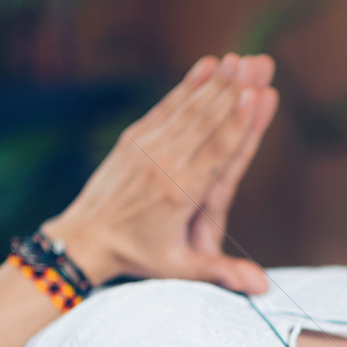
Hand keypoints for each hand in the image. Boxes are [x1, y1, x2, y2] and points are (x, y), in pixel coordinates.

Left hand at [43, 53, 278, 291]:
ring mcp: (147, 148)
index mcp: (178, 194)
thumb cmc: (137, 256)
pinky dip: (188, 85)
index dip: (237, 122)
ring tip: (243, 58)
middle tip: (262, 64)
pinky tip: (208, 66)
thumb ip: (222, 273)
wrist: (83, 238)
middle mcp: (163, 165)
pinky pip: (168, 107)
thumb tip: (262, 288)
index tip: (256, 95)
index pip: (215, 153)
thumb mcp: (179, 268)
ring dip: (218, 82)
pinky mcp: (135, 138)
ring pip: (189, 109)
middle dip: (237, 91)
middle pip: (207, 122)